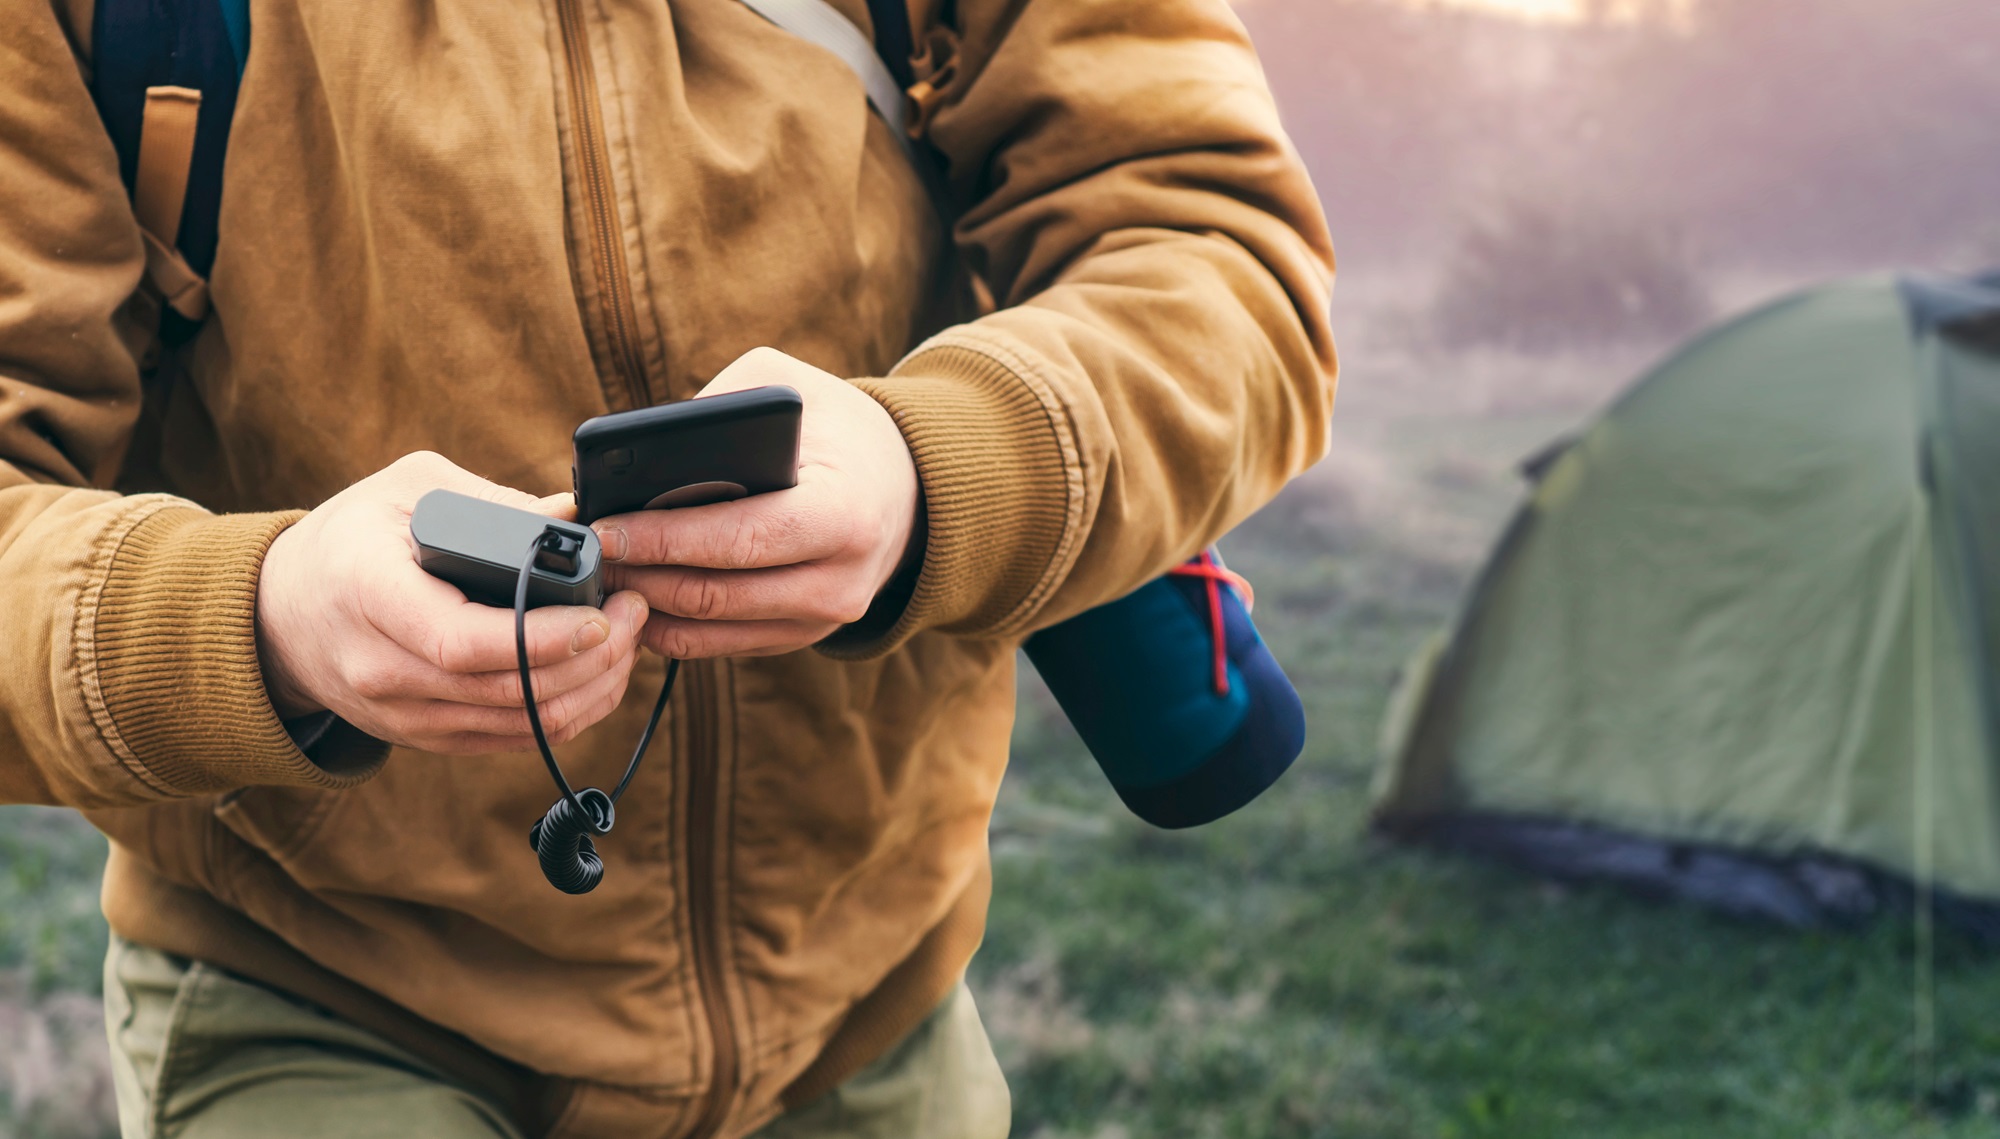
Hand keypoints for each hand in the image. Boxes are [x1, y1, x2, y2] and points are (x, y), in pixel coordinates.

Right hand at [256, 452, 650, 753]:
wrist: (279, 616)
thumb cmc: (349, 540)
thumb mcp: (405, 490)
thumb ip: (492, 501)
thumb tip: (575, 518)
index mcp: (371, 597)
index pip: (464, 641)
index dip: (543, 638)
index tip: (600, 615)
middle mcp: (384, 670)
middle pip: (509, 691)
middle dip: (593, 657)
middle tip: (634, 612)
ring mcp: (404, 715)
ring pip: (522, 726)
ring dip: (593, 688)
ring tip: (627, 638)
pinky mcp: (427, 738)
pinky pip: (514, 741)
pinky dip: (570, 712)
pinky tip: (599, 673)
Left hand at [594, 347, 920, 658]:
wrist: (906, 486)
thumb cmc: (837, 428)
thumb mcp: (791, 387)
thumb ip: (720, 408)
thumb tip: (641, 454)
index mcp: (841, 514)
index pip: (737, 537)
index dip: (662, 537)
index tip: (605, 526)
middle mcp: (838, 580)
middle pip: (714, 593)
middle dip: (640, 574)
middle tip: (587, 553)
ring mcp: (824, 619)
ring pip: (710, 629)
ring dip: (646, 605)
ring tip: (601, 574)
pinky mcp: (804, 637)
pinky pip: (721, 644)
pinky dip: (670, 627)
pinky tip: (635, 596)